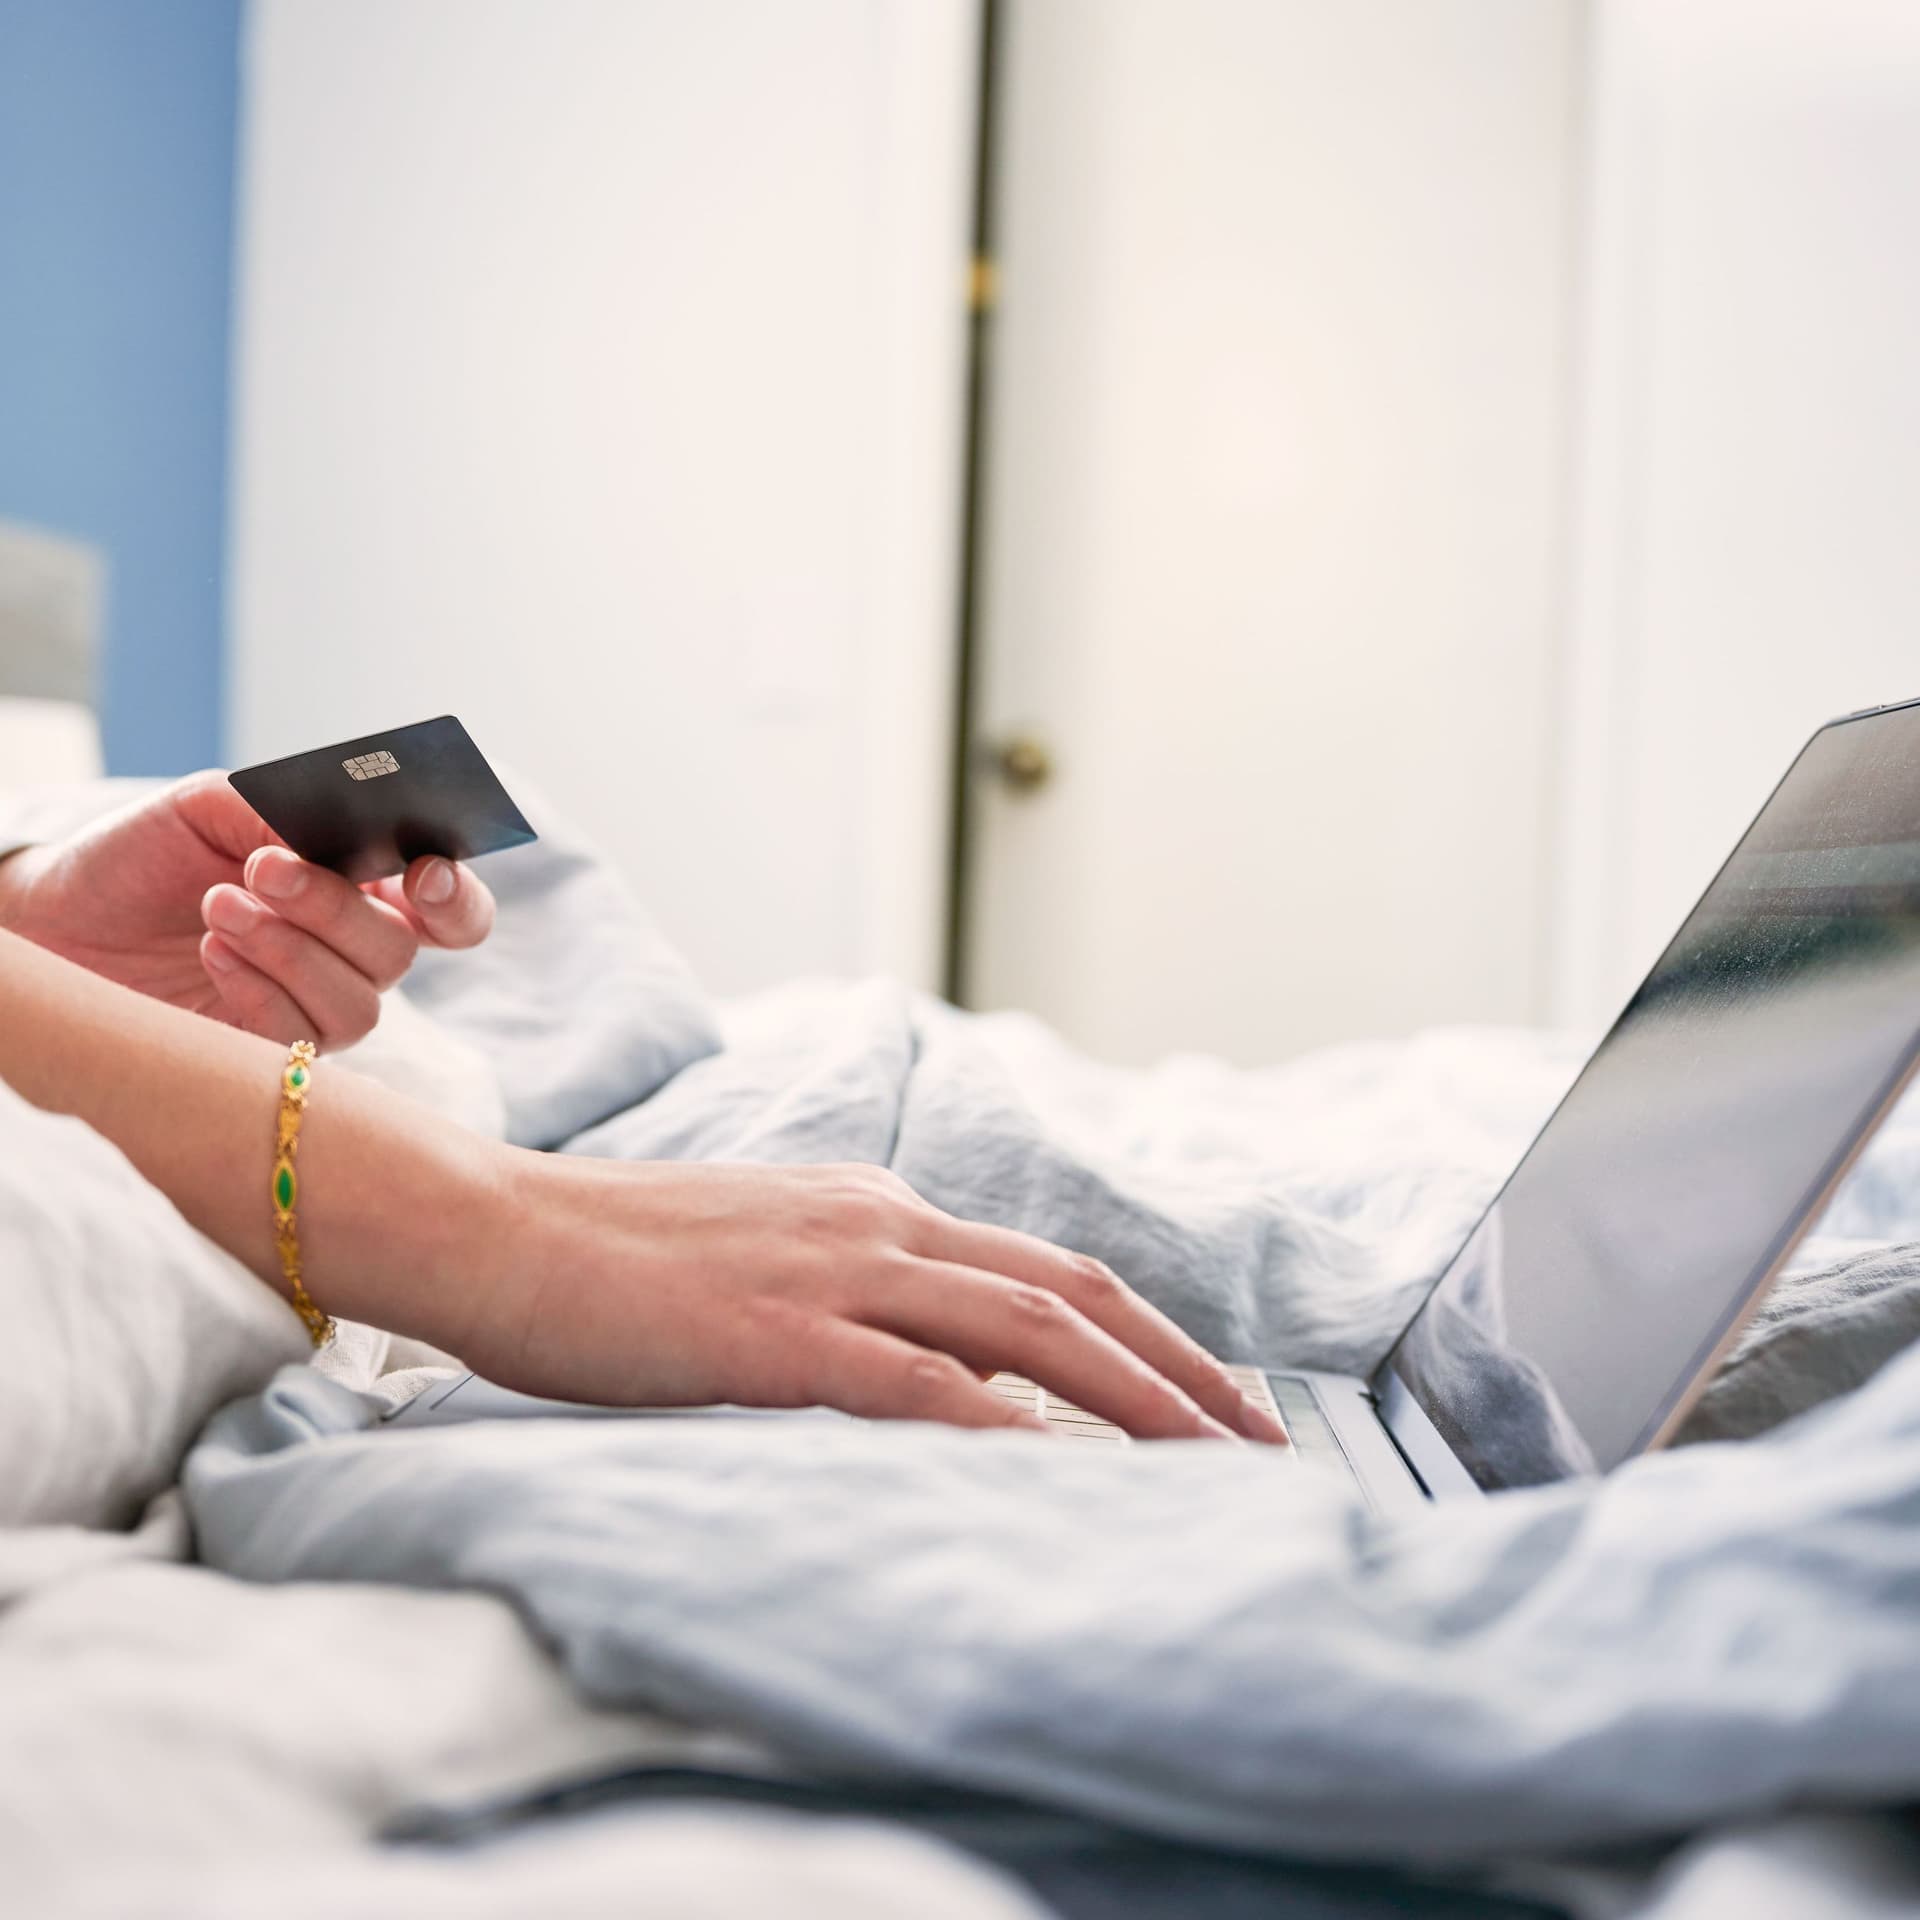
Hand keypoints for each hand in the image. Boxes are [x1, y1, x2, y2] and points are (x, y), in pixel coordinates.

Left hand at [0, 770, 493, 1048]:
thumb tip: (332, 837)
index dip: (456, 900)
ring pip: (359, 1005)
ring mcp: (316, 1008)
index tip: (419, 879)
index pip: (454, 911)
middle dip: (332, 908)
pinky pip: (301, 1040)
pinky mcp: (272, 1057)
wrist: (64, 914)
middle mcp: (354, 954)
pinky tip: (212, 952)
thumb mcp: (211, 803)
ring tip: (218, 908)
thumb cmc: (145, 853)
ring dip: (289, 951)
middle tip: (259, 868)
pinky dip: (257, 992)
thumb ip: (282, 809)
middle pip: (399, 952)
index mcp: (365, 888)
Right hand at [458, 1158, 1292, 1443]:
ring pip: (1020, 1332)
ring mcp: (832, 1272)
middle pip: (1068, 1295)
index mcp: (881, 1208)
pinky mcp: (772, 1330)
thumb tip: (949, 1370)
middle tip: (1263, 1441)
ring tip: (1208, 1464)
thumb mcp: (770, 1257)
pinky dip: (998, 1424)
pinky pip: (911, 1380)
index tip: (1213, 1398)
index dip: (1146, 1334)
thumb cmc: (620, 1258)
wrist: (499, 1228)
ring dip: (1130, 1398)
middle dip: (1181, 1369)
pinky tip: (1057, 1469)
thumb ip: (860, 1300)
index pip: (1046, 1272)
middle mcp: (880, 1224)